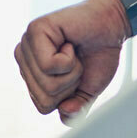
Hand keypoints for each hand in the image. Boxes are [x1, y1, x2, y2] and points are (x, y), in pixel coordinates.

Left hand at [14, 0, 129, 123]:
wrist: (113, 25)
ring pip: (47, 83)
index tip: (75, 74)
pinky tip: (69, 43)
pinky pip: (49, 65)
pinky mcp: (35, 31)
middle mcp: (23, 59)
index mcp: (31, 74)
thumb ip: (75, 109)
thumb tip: (65, 112)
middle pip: (44, 97)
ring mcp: (26, 44)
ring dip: (71, 71)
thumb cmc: (97, 54)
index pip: (43, 106)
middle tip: (76, 62)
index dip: (67, 97)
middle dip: (70, 84)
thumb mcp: (87, 90)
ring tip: (73, 51)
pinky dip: (69, 59)